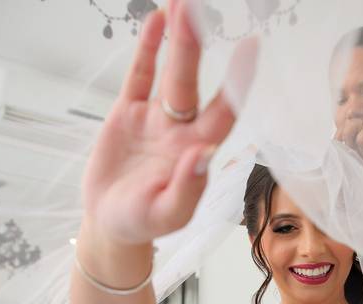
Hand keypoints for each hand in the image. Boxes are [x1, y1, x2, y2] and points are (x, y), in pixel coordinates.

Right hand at [83, 0, 256, 245]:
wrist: (111, 223)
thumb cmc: (143, 223)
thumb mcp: (165, 215)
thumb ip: (186, 189)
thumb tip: (204, 156)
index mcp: (197, 153)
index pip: (224, 112)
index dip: (237, 82)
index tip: (251, 49)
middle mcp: (181, 131)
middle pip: (191, 83)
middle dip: (194, 46)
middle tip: (197, 10)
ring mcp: (156, 120)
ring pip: (169, 75)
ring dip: (176, 41)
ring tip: (181, 5)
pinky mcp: (128, 114)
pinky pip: (140, 77)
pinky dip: (147, 50)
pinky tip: (158, 21)